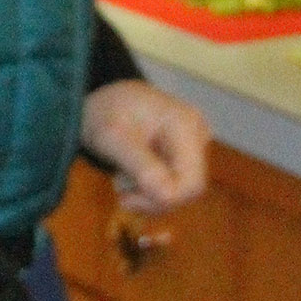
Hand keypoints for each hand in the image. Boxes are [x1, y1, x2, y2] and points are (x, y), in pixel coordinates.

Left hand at [81, 79, 208, 212]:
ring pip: (180, 190)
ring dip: (147, 193)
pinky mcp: (185, 154)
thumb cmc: (105, 112)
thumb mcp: (111, 137)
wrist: (104, 100)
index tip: (125, 199)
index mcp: (185, 124)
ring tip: (121, 175)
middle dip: (151, 197)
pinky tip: (131, 174)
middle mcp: (197, 133)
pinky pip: (173, 183)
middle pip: (188, 189)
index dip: (163, 200)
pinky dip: (150, 187)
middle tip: (119, 188)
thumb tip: (166, 197)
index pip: (191, 183)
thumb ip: (139, 165)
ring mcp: (194, 144)